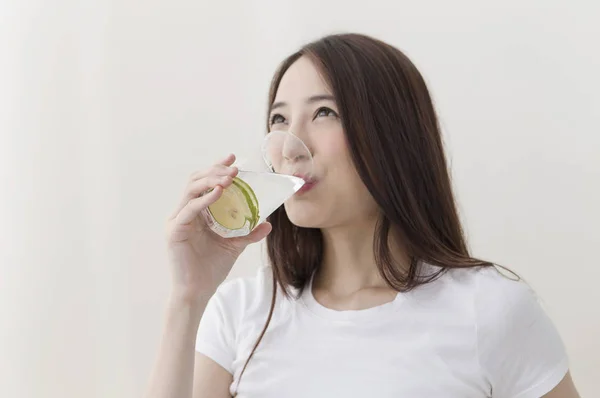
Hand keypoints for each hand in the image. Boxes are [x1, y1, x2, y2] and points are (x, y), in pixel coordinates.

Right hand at [165, 154, 271, 301]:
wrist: (198, 291)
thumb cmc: (212, 269)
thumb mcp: (235, 245)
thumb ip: (249, 232)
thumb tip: (268, 223)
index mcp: (196, 212)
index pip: (204, 182)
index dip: (216, 167)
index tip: (233, 157)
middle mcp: (184, 212)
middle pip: (196, 180)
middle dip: (215, 170)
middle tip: (234, 167)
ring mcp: (177, 220)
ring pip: (191, 189)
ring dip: (211, 180)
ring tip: (230, 177)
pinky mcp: (175, 230)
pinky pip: (189, 209)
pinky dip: (204, 199)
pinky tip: (219, 193)